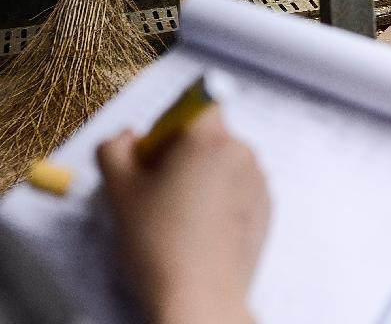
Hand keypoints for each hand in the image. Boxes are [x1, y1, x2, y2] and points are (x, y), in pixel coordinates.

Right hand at [97, 105, 269, 323]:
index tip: (158, 149)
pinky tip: (198, 230)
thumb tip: (126, 136)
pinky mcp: (267, 208)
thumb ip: (114, 148)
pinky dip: (219, 199)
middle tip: (155, 190)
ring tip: (176, 217)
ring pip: (222, 163)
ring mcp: (259, 181)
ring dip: (200, 177)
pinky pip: (238, 189)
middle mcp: (242, 153)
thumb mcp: (119, 190)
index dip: (173, 121)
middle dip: (181, 152)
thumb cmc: (159, 245)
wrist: (200, 298)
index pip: (198, 101)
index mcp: (210, 139)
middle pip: (209, 133)